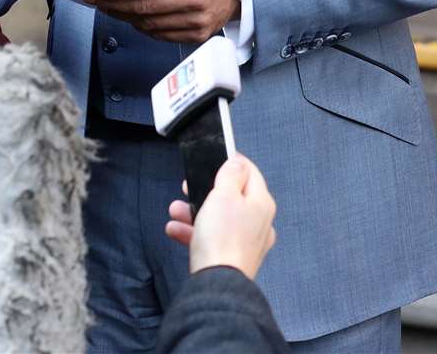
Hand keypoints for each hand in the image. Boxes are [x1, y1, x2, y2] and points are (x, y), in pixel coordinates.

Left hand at [85, 0, 239, 42]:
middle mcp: (194, 0)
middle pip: (144, 7)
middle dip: (113, 3)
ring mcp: (197, 21)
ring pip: (149, 24)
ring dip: (123, 16)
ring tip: (106, 8)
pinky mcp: (197, 36)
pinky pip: (160, 35)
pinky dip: (141, 27)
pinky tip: (129, 18)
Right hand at [165, 155, 276, 278]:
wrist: (218, 281)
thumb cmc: (222, 236)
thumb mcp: (223, 195)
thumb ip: (230, 175)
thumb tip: (237, 163)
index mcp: (261, 203)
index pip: (250, 172)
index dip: (231, 161)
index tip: (214, 156)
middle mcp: (259, 222)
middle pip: (231, 196)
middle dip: (205, 189)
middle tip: (188, 185)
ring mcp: (246, 241)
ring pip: (219, 217)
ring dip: (194, 211)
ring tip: (175, 210)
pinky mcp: (232, 256)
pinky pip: (212, 237)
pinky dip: (194, 232)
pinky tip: (176, 230)